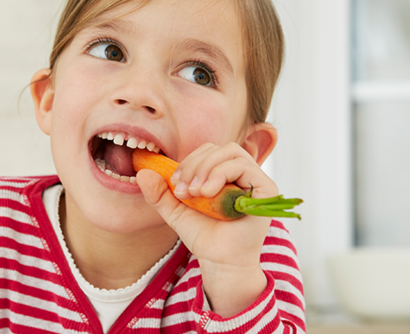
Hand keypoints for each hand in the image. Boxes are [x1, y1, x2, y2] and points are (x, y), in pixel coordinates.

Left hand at [136, 142, 275, 316]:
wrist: (219, 261)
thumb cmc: (203, 235)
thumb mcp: (175, 210)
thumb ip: (159, 192)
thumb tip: (142, 172)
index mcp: (223, 174)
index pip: (207, 151)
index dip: (188, 161)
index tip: (175, 184)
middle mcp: (242, 174)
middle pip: (218, 148)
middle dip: (194, 165)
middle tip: (184, 190)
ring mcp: (256, 179)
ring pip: (231, 152)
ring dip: (206, 168)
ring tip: (197, 193)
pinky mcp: (266, 189)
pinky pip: (243, 165)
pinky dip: (220, 174)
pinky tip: (208, 194)